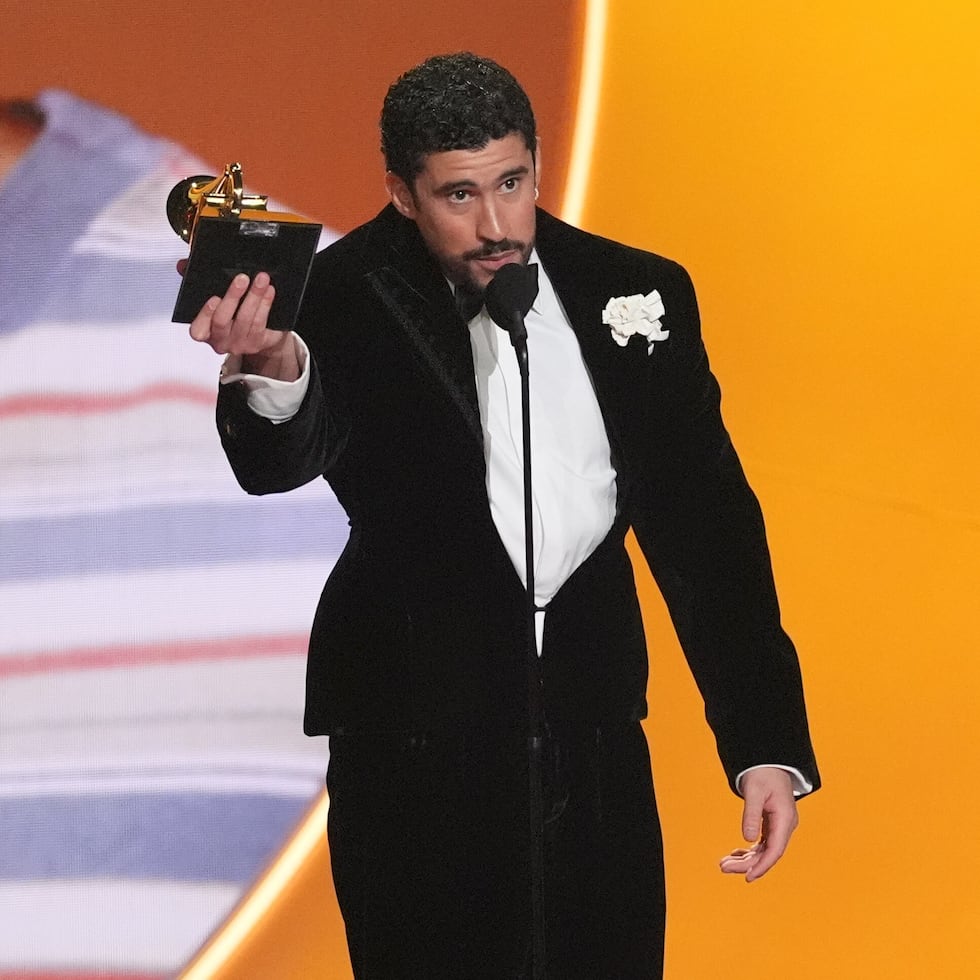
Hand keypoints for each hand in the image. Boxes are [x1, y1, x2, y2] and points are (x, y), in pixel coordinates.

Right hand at [180, 264, 297, 379]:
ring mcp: (240, 344)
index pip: (197, 330)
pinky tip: (269, 291)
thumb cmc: (232, 314)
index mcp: (205, 331)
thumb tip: (183, 264)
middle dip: (232, 297)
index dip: (205, 315)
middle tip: (242, 278)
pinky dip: (265, 304)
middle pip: (222, 321)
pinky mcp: (258, 343)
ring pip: (245, 320)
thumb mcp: (214, 298)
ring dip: (254, 296)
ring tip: (261, 279)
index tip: (214, 298)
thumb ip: (196, 281)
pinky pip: (261, 323)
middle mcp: (220, 341)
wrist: (261, 334)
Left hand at [719, 767, 797, 881]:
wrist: (768, 761)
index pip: (775, 850)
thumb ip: (751, 814)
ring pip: (764, 850)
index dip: (762, 866)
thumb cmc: (762, 773)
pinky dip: (749, 850)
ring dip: (746, 859)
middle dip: (747, 864)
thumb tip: (748, 838)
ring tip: (724, 864)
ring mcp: (779, 826)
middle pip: (768, 853)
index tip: (747, 877)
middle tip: (723, 867)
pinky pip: (762, 843)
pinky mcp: (772, 824)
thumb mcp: (754, 791)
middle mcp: (785, 826)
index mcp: (785, 819)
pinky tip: (735, 854)